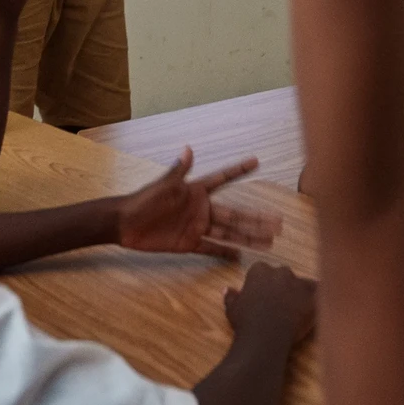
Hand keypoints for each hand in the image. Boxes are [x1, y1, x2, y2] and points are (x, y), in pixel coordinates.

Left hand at [118, 148, 281, 259]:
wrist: (125, 224)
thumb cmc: (143, 201)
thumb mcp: (162, 185)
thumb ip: (179, 171)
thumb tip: (188, 148)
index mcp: (196, 191)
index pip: (222, 178)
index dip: (238, 170)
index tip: (256, 161)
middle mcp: (201, 209)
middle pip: (235, 213)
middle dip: (257, 218)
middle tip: (278, 221)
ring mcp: (197, 227)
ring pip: (229, 232)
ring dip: (248, 237)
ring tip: (270, 241)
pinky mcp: (189, 243)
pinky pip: (212, 248)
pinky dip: (226, 252)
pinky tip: (241, 256)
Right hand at [223, 261, 316, 344]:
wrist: (266, 337)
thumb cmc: (245, 322)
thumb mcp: (233, 309)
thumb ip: (232, 297)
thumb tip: (227, 289)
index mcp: (259, 270)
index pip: (260, 271)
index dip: (261, 285)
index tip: (260, 298)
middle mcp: (280, 271)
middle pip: (282, 275)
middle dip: (281, 286)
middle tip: (278, 305)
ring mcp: (298, 282)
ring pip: (301, 282)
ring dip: (300, 292)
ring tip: (297, 309)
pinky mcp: (313, 295)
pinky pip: (320, 291)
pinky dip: (319, 297)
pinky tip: (316, 307)